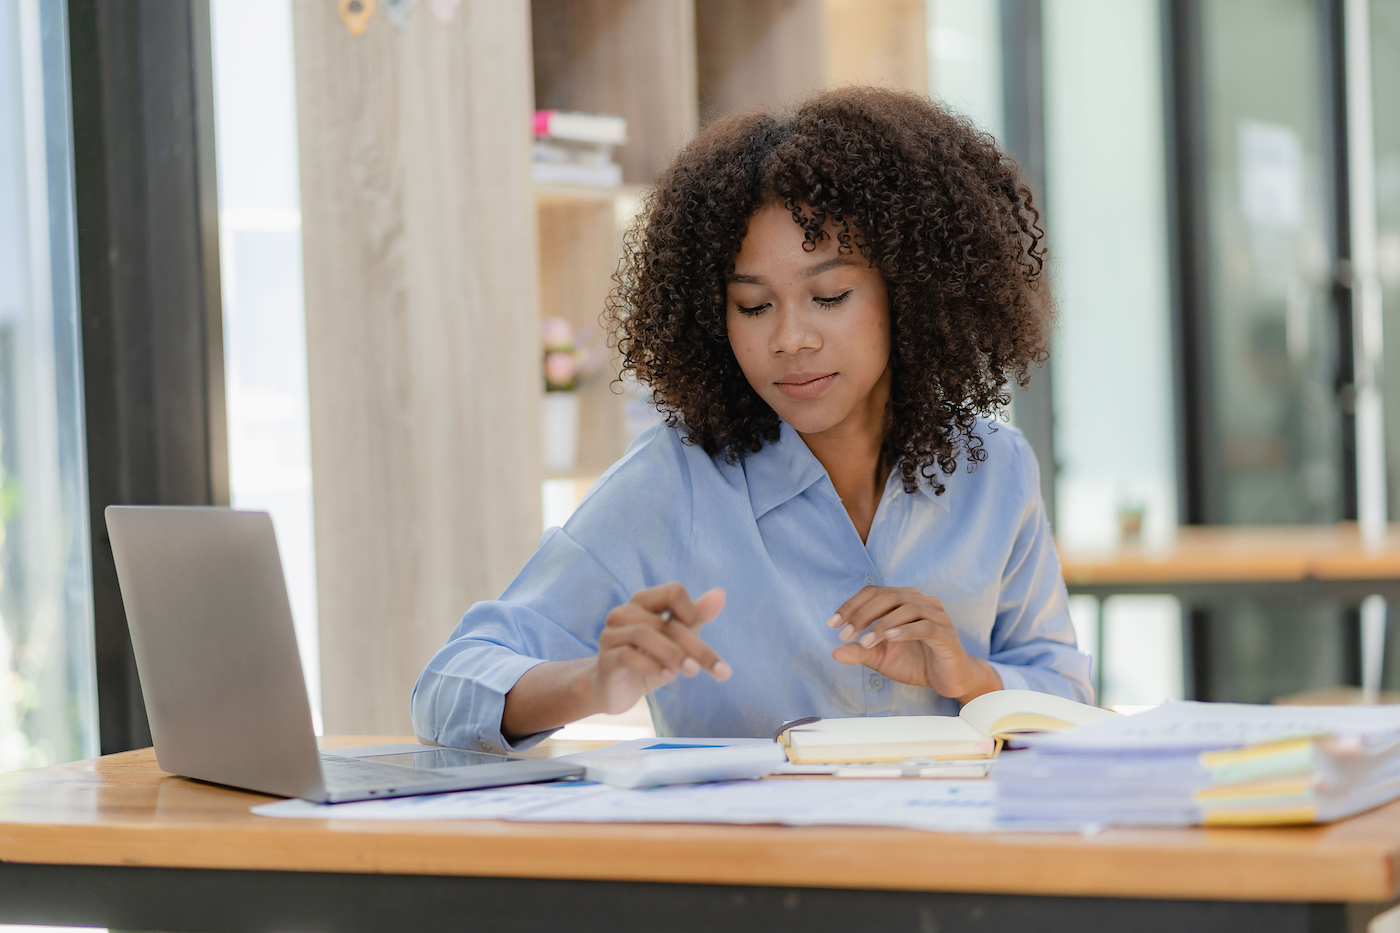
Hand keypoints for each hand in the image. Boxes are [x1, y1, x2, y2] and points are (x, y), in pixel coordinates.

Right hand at [589, 583, 729, 714]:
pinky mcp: (605, 657)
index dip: (692, 612)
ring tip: (693, 672)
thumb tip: (720, 593)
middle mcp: (624, 612)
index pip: (674, 591)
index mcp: (644, 601)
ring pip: (645, 634)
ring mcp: (612, 633)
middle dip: (696, 647)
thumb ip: (697, 616)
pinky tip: (668, 676)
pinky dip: (652, 665)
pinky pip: (628, 655)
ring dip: (674, 654)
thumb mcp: (678, 640)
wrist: (618, 691)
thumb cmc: (651, 660)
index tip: (698, 634)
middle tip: (719, 670)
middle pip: (666, 622)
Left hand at [827, 586, 1000, 703]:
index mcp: (903, 601)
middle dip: (863, 614)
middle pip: (889, 595)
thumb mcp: (881, 658)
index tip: (832, 623)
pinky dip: (905, 630)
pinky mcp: (946, 633)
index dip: (851, 604)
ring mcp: (936, 616)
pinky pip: (925, 626)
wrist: (948, 680)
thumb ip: (860, 652)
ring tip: (865, 642)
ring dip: (882, 624)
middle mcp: (921, 602)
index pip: (874, 592)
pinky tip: (889, 639)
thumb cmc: (915, 663)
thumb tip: (834, 652)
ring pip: (907, 608)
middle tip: (845, 633)